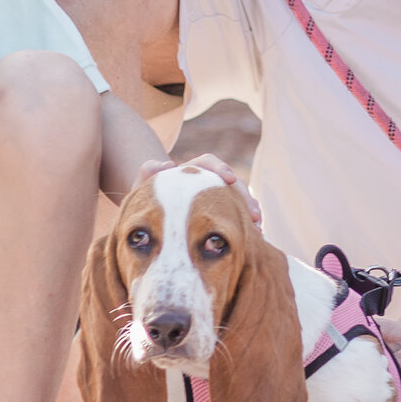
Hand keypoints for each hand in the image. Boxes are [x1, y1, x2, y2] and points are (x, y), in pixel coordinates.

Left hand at [144, 153, 260, 222]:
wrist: (146, 217)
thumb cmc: (146, 200)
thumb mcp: (143, 187)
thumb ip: (148, 173)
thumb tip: (166, 165)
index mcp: (191, 170)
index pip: (209, 162)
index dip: (221, 168)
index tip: (229, 178)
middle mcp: (207, 182)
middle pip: (232, 184)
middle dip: (245, 197)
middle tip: (252, 214)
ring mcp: (216, 198)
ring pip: (239, 201)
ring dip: (250, 213)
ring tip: (257, 229)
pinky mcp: (220, 213)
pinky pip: (238, 217)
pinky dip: (246, 226)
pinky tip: (254, 239)